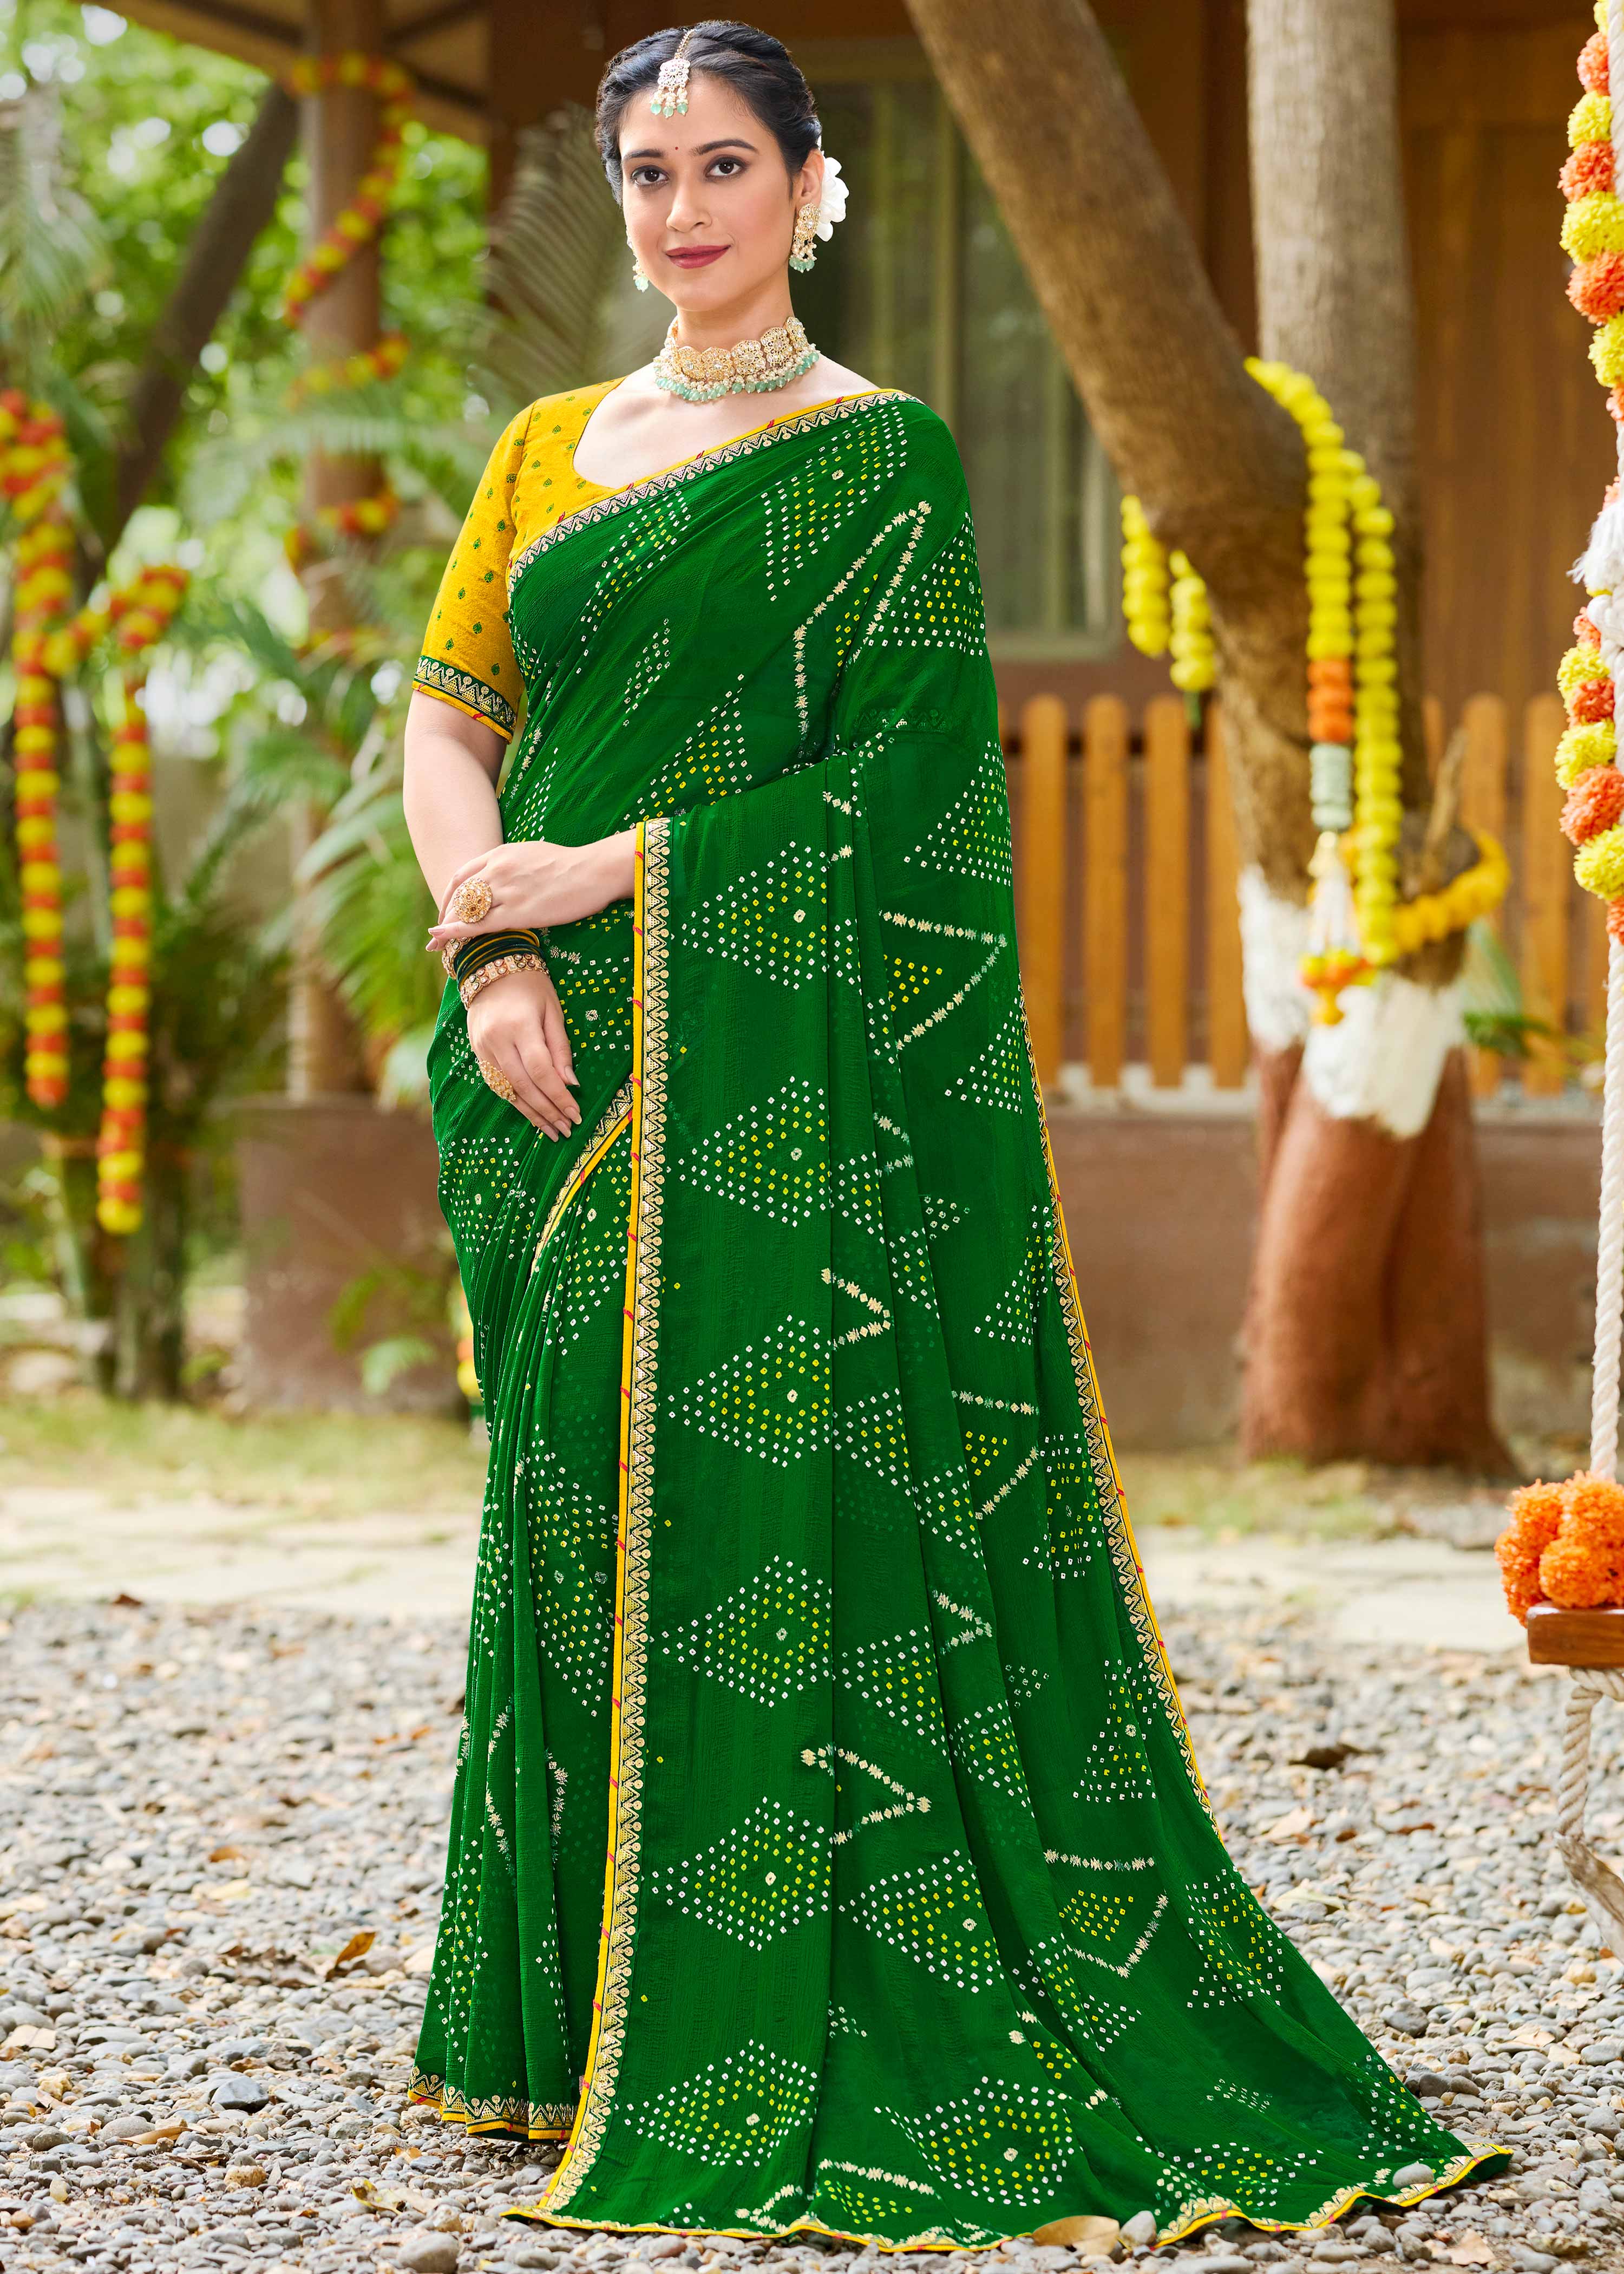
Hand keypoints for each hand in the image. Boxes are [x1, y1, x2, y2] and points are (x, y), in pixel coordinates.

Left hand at [428, 830, 636, 953]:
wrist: (593, 870)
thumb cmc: (570, 865)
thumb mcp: (533, 854)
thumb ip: (512, 865)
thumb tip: (505, 876)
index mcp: (501, 854)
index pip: (462, 876)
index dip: (449, 896)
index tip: (446, 911)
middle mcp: (497, 869)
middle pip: (458, 894)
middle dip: (444, 915)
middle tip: (436, 935)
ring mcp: (506, 890)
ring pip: (465, 911)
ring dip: (446, 928)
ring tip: (437, 946)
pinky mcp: (518, 911)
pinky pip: (478, 924)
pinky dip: (456, 932)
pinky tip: (442, 938)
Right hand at [467, 964, 581, 1140]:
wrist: (489, 967)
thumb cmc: (530, 986)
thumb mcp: (553, 1010)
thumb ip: (561, 1048)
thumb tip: (570, 1084)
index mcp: (520, 1026)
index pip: (541, 1071)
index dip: (559, 1096)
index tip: (576, 1114)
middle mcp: (497, 1041)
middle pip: (524, 1086)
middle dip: (548, 1112)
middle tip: (566, 1130)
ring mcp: (483, 1049)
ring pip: (509, 1090)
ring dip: (532, 1113)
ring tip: (552, 1131)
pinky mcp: (477, 1053)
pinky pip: (497, 1084)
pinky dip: (516, 1101)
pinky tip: (532, 1113)